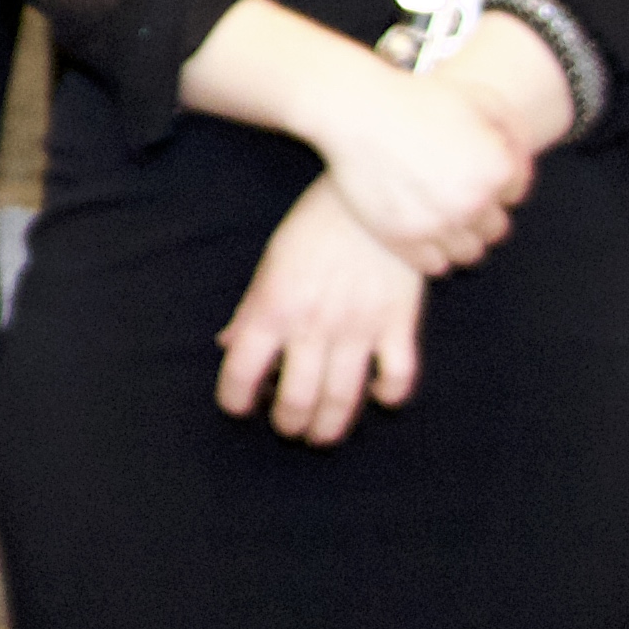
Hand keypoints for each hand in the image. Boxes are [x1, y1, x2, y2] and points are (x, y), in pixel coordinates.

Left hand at [215, 177, 424, 445]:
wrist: (373, 193)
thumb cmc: (315, 226)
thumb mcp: (273, 262)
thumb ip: (252, 310)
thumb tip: (230, 346)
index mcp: (273, 308)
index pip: (242, 372)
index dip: (235, 399)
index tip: (238, 408)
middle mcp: (313, 325)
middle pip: (295, 399)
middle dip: (288, 423)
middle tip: (288, 426)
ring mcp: (358, 327)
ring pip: (341, 399)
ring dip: (329, 427)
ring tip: (321, 434)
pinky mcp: (398, 322)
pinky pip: (398, 376)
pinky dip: (389, 395)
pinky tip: (378, 394)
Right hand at [308, 58, 530, 272]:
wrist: (357, 112)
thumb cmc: (419, 100)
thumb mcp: (481, 98)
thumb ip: (514, 132)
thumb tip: (520, 168)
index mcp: (497, 170)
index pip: (515, 194)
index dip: (495, 179)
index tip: (468, 166)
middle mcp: (472, 203)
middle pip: (496, 228)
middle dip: (481, 211)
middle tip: (453, 191)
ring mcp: (437, 225)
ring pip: (469, 252)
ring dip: (461, 237)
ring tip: (440, 214)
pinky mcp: (403, 240)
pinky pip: (435, 265)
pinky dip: (433, 253)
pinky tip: (421, 227)